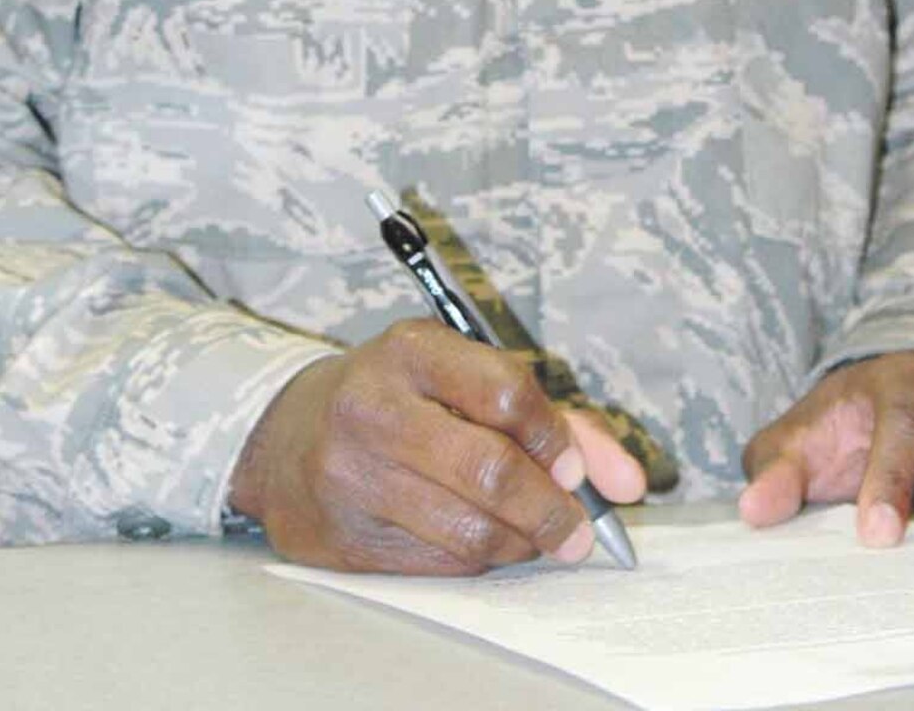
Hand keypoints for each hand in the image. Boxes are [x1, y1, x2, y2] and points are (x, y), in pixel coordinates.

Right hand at [227, 320, 643, 574]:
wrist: (284, 436)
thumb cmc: (399, 398)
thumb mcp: (463, 377)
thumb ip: (554, 419)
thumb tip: (629, 482)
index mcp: (412, 350)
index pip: (505, 391)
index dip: (554, 437)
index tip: (574, 470)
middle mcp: (374, 406)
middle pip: (490, 469)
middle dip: (550, 510)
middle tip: (575, 531)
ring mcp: (352, 474)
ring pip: (468, 529)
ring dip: (520, 542)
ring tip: (534, 537)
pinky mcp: (342, 537)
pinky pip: (438, 565)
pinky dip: (476, 561)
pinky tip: (481, 543)